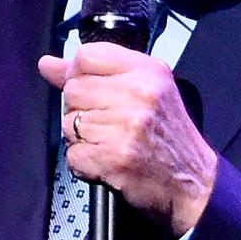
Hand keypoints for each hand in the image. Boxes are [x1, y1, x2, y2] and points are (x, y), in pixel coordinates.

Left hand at [38, 42, 217, 234]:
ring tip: (110, 144)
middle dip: (81, 110)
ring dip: (82, 139)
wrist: (193, 184)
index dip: (78, 74)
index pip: (87, 56)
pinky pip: (73, 155)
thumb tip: (47, 64)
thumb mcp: (146, 91)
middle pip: (73, 90)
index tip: (90, 90)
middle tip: (107, 124)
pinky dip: (84, 164)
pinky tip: (106, 162)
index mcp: (147, 71)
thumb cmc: (168, 137)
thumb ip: (97, 73)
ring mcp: (126, 127)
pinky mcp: (115, 158)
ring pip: (69, 124)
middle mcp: (138, 94)